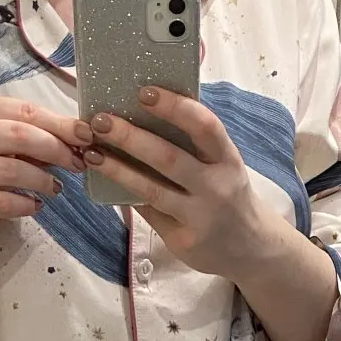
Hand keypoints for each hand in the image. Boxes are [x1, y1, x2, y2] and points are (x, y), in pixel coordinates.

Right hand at [0, 95, 86, 252]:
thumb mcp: (2, 147)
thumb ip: (32, 138)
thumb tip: (79, 138)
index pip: (22, 110)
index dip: (58, 123)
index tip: (85, 136)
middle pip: (18, 135)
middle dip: (55, 149)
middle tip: (76, 164)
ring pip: (12, 170)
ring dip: (42, 180)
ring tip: (56, 188)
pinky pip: (2, 201)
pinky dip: (25, 205)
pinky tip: (35, 206)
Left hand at [76, 87, 279, 285]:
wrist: (250, 248)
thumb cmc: (227, 194)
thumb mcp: (223, 165)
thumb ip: (194, 145)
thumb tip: (144, 113)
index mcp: (227, 159)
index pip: (204, 127)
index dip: (175, 107)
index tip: (144, 92)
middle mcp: (216, 187)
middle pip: (169, 158)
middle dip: (131, 137)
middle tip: (100, 120)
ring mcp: (199, 217)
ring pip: (152, 190)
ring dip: (117, 169)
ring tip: (90, 152)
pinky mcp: (183, 241)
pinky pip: (148, 213)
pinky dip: (124, 195)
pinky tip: (105, 182)